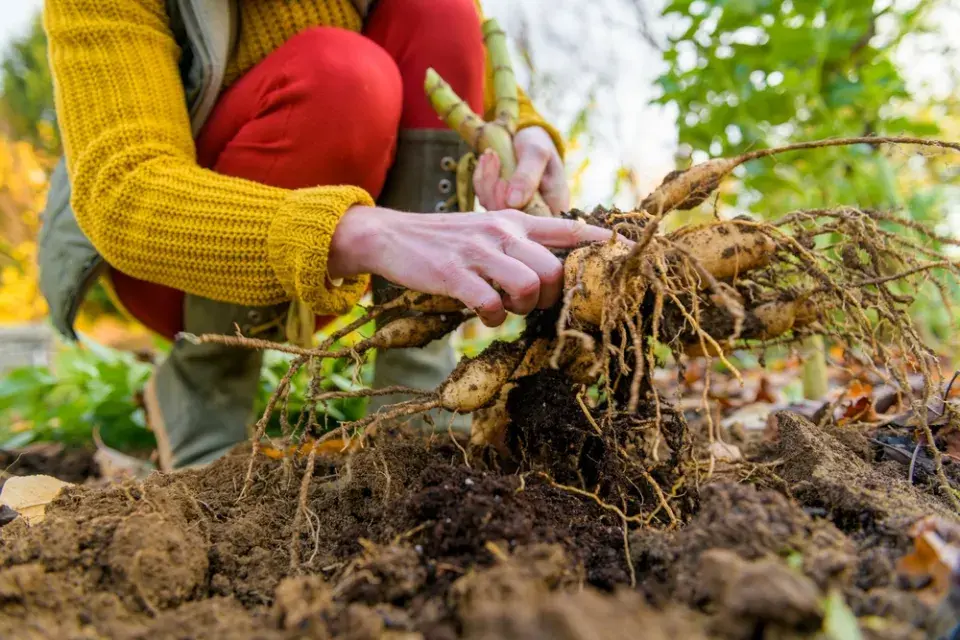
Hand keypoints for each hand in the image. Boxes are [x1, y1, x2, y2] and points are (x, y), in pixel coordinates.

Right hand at [328, 206, 613, 326]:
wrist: (391, 235)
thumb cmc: (445, 240)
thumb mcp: (485, 229)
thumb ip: (519, 243)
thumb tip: (554, 269)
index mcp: (512, 221)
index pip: (566, 229)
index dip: (597, 243)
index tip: (619, 252)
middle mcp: (501, 232)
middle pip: (554, 270)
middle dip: (551, 296)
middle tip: (532, 303)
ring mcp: (477, 251)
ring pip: (529, 286)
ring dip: (523, 308)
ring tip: (507, 308)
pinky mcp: (453, 273)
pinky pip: (491, 304)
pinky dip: (493, 318)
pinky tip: (483, 315)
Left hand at [473, 127, 569, 213]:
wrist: (524, 136)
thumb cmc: (537, 143)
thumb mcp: (536, 153)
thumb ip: (528, 177)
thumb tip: (512, 202)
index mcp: (553, 206)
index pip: (534, 225)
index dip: (514, 209)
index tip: (504, 181)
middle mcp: (535, 214)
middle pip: (508, 218)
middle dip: (494, 188)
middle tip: (494, 158)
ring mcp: (515, 211)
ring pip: (493, 208)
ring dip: (486, 180)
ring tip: (490, 154)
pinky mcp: (499, 205)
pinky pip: (484, 199)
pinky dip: (481, 178)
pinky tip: (486, 160)